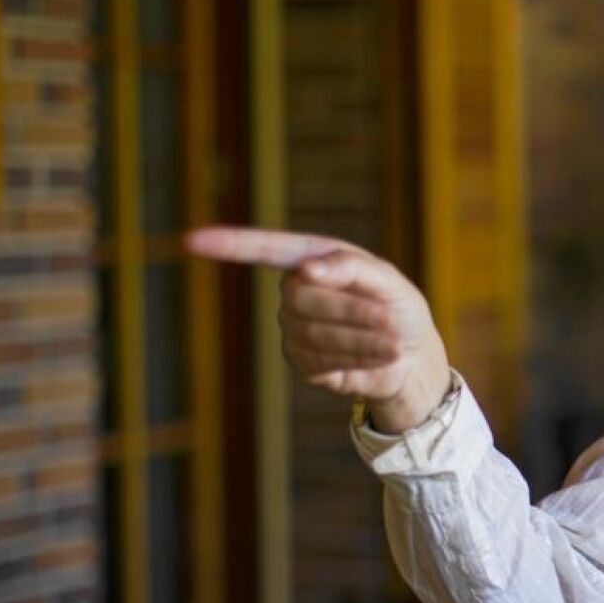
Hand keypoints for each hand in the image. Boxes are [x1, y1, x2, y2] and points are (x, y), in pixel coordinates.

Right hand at [185, 225, 451, 432]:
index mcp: (313, 259)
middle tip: (390, 320)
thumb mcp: (389, 281)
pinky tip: (379, 358)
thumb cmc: (399, 308)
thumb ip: (351, 268)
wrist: (411, 357)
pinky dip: (358, 359)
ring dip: (362, 339)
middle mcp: (296, 290)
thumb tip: (306, 269)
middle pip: (302, 298)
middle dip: (351, 311)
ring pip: (314, 333)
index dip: (230, 245)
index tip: (191, 240)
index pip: (266, 249)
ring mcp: (294, 328)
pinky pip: (321, 360)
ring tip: (393, 343)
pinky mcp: (303, 362)